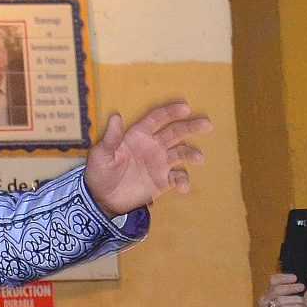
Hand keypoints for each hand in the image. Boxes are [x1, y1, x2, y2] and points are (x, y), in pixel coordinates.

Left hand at [83, 102, 208, 217]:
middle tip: (206, 124)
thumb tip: (115, 116)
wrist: (102, 198)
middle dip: (191, 127)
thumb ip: (111, 138)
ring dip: (191, 154)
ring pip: (181, 153)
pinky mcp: (163, 180)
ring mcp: (160, 163)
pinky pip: (177, 177)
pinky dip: (183, 181)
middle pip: (175, 132)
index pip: (157, 119)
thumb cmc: (100, 171)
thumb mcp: (101, 154)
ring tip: (199, 159)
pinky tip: (183, 187)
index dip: (171, 112)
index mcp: (138, 134)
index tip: (185, 108)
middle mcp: (153, 145)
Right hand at [259, 276, 306, 306]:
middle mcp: (263, 301)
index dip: (284, 277)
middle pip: (276, 288)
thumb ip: (297, 293)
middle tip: (302, 287)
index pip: (273, 280)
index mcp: (268, 294)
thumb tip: (306, 280)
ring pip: (279, 299)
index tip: (296, 277)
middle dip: (290, 287)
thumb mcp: (296, 302)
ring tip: (304, 298)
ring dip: (293, 298)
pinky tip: (301, 306)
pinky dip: (293, 306)